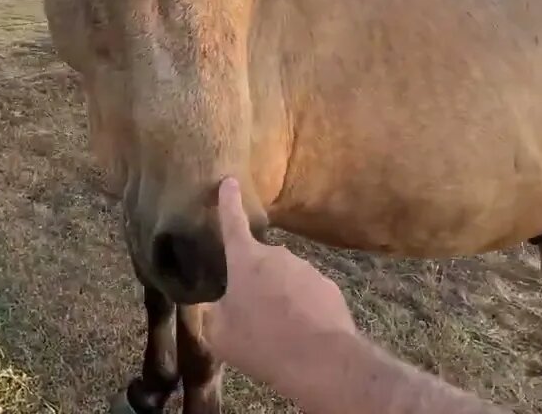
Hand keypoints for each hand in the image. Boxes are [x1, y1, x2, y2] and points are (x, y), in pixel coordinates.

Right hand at [204, 177, 357, 383]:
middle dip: (253, 280)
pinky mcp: (328, 288)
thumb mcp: (219, 333)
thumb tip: (216, 305)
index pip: (232, 222)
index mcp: (246, 260)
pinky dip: (300, 308)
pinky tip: (299, 333)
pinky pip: (307, 293)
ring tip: (275, 329)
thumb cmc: (261, 342)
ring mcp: (306, 270)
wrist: (320, 360)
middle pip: (259, 261)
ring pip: (284, 279)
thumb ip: (213, 312)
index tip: (230, 180)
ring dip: (278, 296)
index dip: (228, 202)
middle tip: (249, 312)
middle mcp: (277, 256)